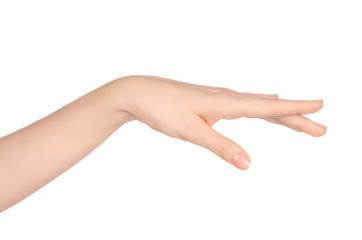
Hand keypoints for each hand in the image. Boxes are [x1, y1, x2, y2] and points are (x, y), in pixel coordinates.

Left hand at [118, 75, 326, 169]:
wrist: (139, 93)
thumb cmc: (163, 108)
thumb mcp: (191, 131)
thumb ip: (220, 146)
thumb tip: (248, 163)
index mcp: (226, 102)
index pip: (267, 108)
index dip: (295, 109)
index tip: (319, 107)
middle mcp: (227, 97)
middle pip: (269, 108)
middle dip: (296, 118)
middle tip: (321, 128)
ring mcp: (219, 98)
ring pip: (258, 106)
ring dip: (281, 114)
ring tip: (300, 118)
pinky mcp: (212, 101)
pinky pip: (245, 104)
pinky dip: (262, 106)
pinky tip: (265, 102)